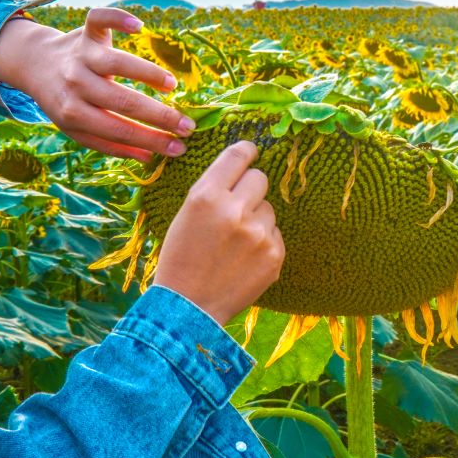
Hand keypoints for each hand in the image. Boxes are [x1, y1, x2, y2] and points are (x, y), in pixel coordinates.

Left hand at [0, 7, 193, 162]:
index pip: (120, 131)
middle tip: (189, 126)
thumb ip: (112, 144)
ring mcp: (81, 55)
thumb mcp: (79, 128)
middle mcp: (76, 83)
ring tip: (172, 86)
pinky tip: (139, 26)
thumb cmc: (66, 100)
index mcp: (74, 113)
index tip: (180, 147)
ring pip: (118, 63)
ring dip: (148, 74)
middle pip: (124, 101)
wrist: (36, 64)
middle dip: (161, 117)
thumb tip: (150, 159)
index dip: (152, 141)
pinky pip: (101, 20)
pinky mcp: (87, 32)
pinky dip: (118, 18)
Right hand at [153, 141, 284, 325]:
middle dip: (250, 189)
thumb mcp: (186, 215)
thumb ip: (214, 190)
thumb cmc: (182, 258)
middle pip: (260, 178)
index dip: (246, 150)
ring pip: (269, 208)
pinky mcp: (274, 254)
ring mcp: (258, 233)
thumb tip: (244, 166)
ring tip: (234, 243)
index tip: (251, 151)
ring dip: (257, 218)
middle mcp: (234, 210)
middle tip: (237, 206)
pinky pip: (276, 233)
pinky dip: (264, 242)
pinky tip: (244, 258)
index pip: (237, 156)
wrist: (189, 307)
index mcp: (206, 196)